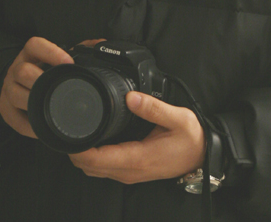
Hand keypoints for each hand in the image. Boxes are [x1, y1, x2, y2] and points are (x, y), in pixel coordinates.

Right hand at [0, 36, 73, 137]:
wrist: (19, 83)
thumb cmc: (44, 70)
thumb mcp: (57, 57)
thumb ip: (78, 50)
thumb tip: (100, 44)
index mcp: (30, 53)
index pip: (35, 45)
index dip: (51, 52)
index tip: (69, 62)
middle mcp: (16, 68)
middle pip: (23, 72)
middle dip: (42, 81)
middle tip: (60, 89)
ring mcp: (8, 88)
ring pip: (15, 94)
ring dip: (35, 104)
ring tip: (52, 111)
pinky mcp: (4, 108)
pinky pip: (14, 119)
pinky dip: (29, 125)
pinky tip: (42, 127)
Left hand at [69, 92, 205, 182]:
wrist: (204, 156)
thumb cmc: (191, 138)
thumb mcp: (178, 118)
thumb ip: (154, 108)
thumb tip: (131, 97)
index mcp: (138, 158)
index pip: (96, 159)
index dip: (77, 148)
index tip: (67, 132)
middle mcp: (130, 170)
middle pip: (89, 166)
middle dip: (74, 150)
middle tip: (67, 125)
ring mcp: (130, 173)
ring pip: (94, 170)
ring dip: (82, 154)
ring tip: (76, 130)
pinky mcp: (132, 171)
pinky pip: (104, 168)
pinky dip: (92, 157)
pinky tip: (92, 139)